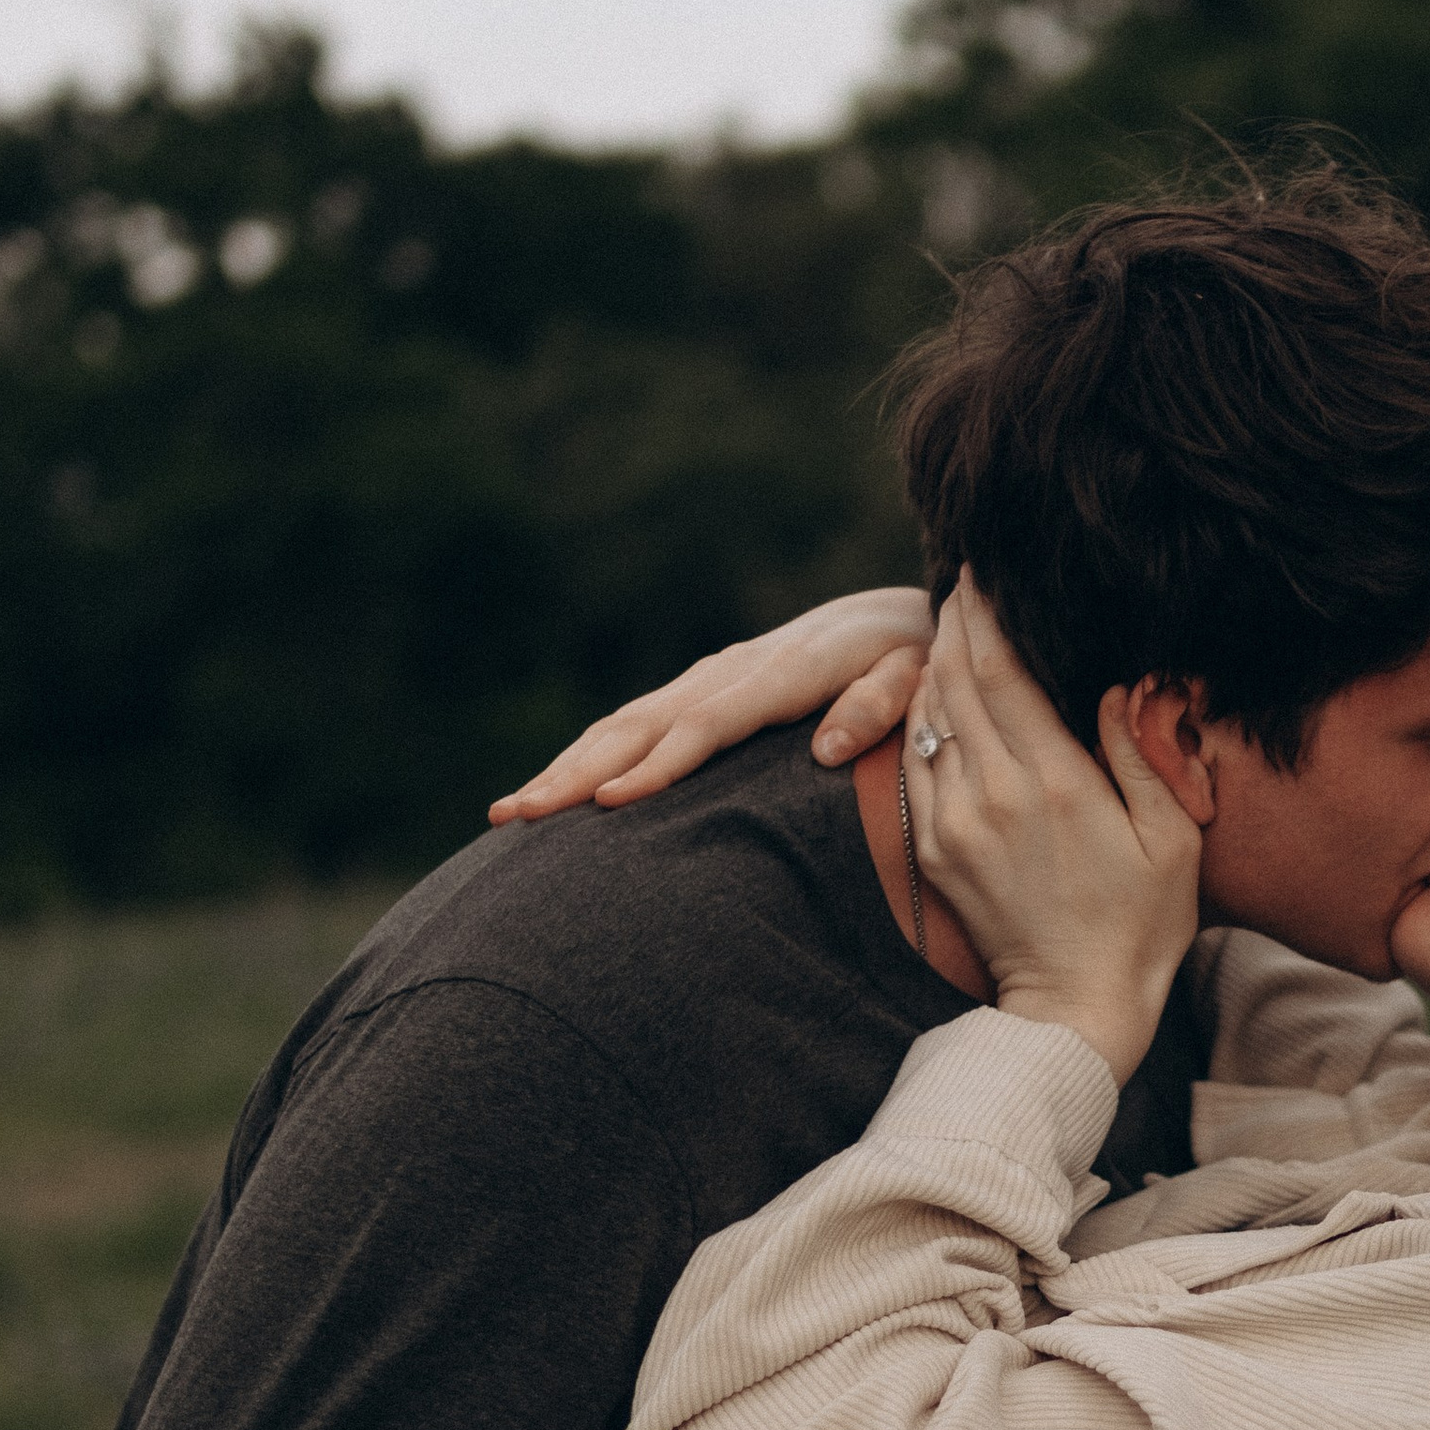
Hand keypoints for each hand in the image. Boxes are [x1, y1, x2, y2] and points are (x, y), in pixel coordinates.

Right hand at [488, 587, 931, 821]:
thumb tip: (827, 751)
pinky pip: (637, 725)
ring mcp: (713, 677)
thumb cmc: (921, 656)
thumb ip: (881, 706)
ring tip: (509, 813)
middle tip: (516, 816)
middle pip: (642, 725)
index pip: (708, 725)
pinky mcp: (706, 688)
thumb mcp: (920, 675)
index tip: (609, 804)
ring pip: (625, 723)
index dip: (658, 764)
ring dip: (566, 767)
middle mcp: (735, 670)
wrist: (904, 612)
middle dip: (576, 772)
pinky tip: (554, 792)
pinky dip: (590, 757)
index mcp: (784, 672)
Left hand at [907, 576, 1203, 1086]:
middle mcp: (995, 793)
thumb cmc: (1142, 924)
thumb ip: (1142, 753)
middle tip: (965, 578)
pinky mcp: (933, 847)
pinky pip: (915, 761)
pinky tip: (936, 692)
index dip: (991, 612)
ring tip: (951, 622)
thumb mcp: (1173, 838)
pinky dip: (921, 716)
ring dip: (936, 661)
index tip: (987, 569)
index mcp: (1057, 783)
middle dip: (958, 621)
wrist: (1076, 1008)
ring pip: (929, 713)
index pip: (1005, 670)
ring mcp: (955, 821)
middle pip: (957, 678)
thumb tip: (1116, 686)